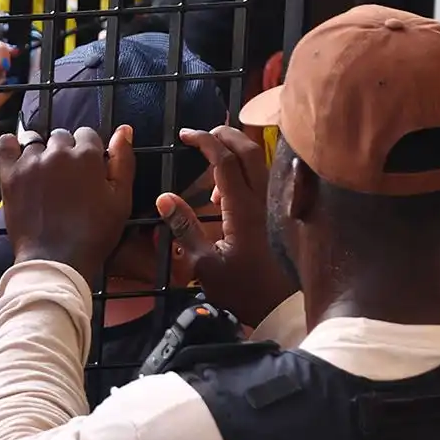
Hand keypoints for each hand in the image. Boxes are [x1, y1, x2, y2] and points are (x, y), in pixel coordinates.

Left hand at [0, 125, 134, 288]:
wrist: (56, 260)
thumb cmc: (94, 234)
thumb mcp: (121, 199)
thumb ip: (123, 161)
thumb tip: (124, 130)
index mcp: (87, 156)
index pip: (87, 134)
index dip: (88, 151)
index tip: (85, 168)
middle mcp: (58, 152)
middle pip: (62, 137)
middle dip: (65, 151)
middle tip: (65, 178)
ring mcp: (32, 163)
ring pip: (36, 142)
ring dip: (40, 152)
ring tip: (44, 175)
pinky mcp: (10, 175)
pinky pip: (5, 145)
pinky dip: (10, 146)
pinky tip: (16, 155)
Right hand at [156, 126, 297, 322]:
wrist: (276, 306)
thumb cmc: (239, 288)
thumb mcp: (203, 264)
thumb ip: (184, 229)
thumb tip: (164, 198)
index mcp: (242, 209)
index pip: (224, 162)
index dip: (204, 142)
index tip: (184, 135)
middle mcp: (261, 200)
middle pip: (248, 150)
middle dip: (224, 134)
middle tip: (201, 134)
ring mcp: (270, 204)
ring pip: (258, 161)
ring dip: (235, 149)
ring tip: (210, 157)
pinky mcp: (273, 212)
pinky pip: (260, 176)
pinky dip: (242, 169)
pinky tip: (223, 191)